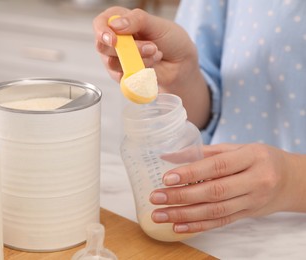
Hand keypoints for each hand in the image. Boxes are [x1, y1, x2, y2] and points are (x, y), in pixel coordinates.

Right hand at [92, 6, 210, 127]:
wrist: (181, 63)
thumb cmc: (170, 40)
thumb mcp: (158, 24)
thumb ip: (137, 20)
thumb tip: (116, 25)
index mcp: (120, 20)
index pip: (100, 23)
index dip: (102, 31)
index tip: (114, 40)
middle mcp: (115, 39)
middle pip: (103, 46)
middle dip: (130, 48)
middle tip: (151, 47)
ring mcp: (117, 59)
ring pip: (113, 63)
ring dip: (138, 60)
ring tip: (155, 54)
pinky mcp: (122, 75)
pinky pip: (121, 76)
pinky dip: (139, 72)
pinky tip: (151, 66)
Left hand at [149, 143, 305, 232]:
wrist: (291, 180)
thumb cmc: (259, 159)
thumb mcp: (238, 148)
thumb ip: (204, 152)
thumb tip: (169, 156)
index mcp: (252, 157)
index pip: (217, 166)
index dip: (191, 173)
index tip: (167, 178)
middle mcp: (255, 181)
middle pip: (214, 192)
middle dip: (181, 197)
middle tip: (156, 197)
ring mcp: (252, 201)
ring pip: (215, 211)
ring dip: (184, 215)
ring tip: (160, 214)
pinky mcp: (247, 215)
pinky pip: (221, 223)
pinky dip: (198, 226)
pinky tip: (178, 227)